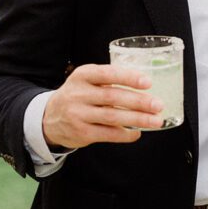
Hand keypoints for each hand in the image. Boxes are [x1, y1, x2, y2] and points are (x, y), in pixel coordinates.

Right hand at [42, 63, 164, 148]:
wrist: (49, 118)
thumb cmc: (78, 95)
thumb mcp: (86, 81)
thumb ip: (108, 80)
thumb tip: (145, 86)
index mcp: (82, 75)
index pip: (107, 73)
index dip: (128, 77)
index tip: (148, 82)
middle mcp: (78, 94)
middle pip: (113, 97)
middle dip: (139, 102)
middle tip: (158, 105)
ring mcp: (78, 114)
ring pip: (113, 117)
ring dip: (138, 119)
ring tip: (156, 121)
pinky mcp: (81, 133)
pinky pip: (108, 134)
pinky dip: (126, 134)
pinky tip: (137, 133)